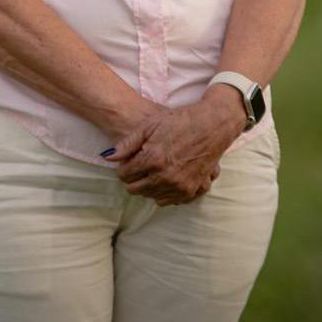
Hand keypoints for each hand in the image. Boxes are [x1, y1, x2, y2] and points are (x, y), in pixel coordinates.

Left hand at [107, 94, 242, 205]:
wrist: (212, 125)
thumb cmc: (180, 121)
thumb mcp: (150, 125)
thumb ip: (128, 143)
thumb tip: (110, 157)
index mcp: (153, 159)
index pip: (125, 175)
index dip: (123, 167)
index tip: (128, 161)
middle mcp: (165, 177)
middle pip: (135, 189)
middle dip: (132, 179)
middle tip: (138, 167)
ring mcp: (179, 186)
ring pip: (151, 196)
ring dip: (147, 186)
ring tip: (152, 170)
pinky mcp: (191, 191)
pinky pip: (169, 201)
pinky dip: (163, 192)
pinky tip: (165, 178)